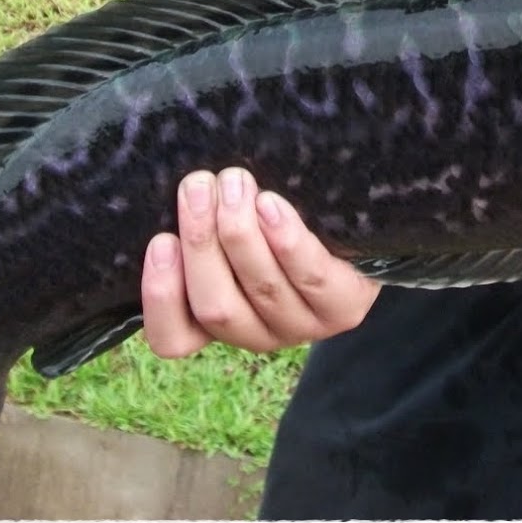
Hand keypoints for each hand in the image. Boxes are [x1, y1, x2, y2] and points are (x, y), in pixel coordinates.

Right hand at [140, 167, 382, 357]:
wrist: (361, 233)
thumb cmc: (280, 222)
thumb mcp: (237, 229)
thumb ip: (205, 223)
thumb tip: (177, 186)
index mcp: (220, 321)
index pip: (173, 339)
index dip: (161, 296)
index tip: (160, 241)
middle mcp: (258, 334)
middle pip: (216, 307)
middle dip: (201, 242)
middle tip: (195, 185)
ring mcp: (304, 326)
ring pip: (261, 288)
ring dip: (240, 232)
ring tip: (234, 183)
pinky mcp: (344, 308)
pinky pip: (310, 277)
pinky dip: (285, 239)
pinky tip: (271, 204)